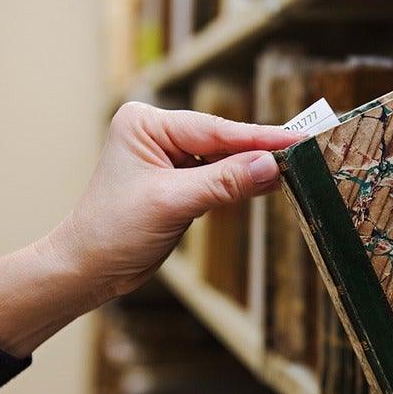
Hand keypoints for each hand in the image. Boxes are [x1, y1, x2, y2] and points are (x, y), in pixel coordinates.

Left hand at [49, 101, 303, 300]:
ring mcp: (168, 158)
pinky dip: (242, 184)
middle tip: (305, 151)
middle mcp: (156, 134)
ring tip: (296, 168)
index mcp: (145, 124)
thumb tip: (269, 164)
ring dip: (254, 168)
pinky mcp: (177, 183)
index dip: (257, 138)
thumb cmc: (112, 231)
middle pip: (222, 140)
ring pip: (223, 160)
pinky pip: (218, 178)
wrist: (86, 269)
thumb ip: (222, 182)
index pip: (213, 129)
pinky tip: (271, 183)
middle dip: (260, 151)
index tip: (295, 140)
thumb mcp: (171, 203)